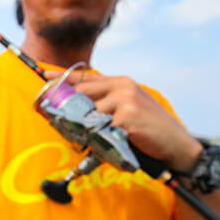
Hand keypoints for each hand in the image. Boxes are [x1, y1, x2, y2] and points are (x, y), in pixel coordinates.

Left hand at [44, 69, 202, 171]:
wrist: (176, 144)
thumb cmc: (150, 129)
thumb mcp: (129, 108)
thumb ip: (106, 104)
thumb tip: (76, 110)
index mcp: (120, 82)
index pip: (85, 76)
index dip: (62, 75)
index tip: (43, 74)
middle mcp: (121, 86)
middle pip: (80, 92)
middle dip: (64, 106)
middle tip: (50, 117)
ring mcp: (124, 100)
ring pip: (87, 113)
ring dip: (84, 130)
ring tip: (91, 139)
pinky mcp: (125, 117)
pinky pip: (100, 130)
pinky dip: (98, 140)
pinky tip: (107, 145)